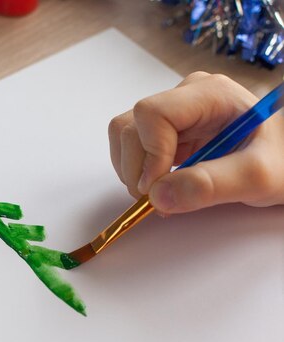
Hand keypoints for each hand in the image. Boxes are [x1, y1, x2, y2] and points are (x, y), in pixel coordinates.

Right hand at [108, 72, 283, 213]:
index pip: (152, 113)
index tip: (158, 187)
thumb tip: (158, 196)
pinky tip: (162, 186)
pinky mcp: (165, 132)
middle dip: (136, 167)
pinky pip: (131, 147)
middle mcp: (185, 97)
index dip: (148, 153)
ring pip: (124, 135)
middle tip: (158, 198)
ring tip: (160, 193)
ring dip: (131, 170)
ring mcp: (173, 114)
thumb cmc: (282, 162)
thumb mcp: (258, 176)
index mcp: (209, 94)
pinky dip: (136, 172)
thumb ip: (211, 185)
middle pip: (130, 126)